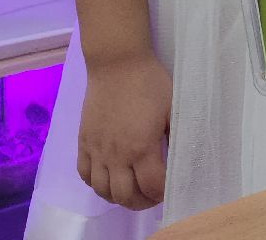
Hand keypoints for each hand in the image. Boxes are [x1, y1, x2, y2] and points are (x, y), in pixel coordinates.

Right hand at [76, 52, 170, 210]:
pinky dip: (96, 184)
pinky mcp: (83, 142)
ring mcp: (96, 150)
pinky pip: (84, 175)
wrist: (117, 63)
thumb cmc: (150, 83)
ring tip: (132, 189)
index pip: (152, 186)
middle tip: (152, 195)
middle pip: (125, 196)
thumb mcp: (174, 108)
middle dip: (142, 202)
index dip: (163, 193)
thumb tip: (182, 157)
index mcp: (142, 147)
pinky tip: (109, 178)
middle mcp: (116, 155)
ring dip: (119, 197)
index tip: (171, 188)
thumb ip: (177, 136)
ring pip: (102, 190)